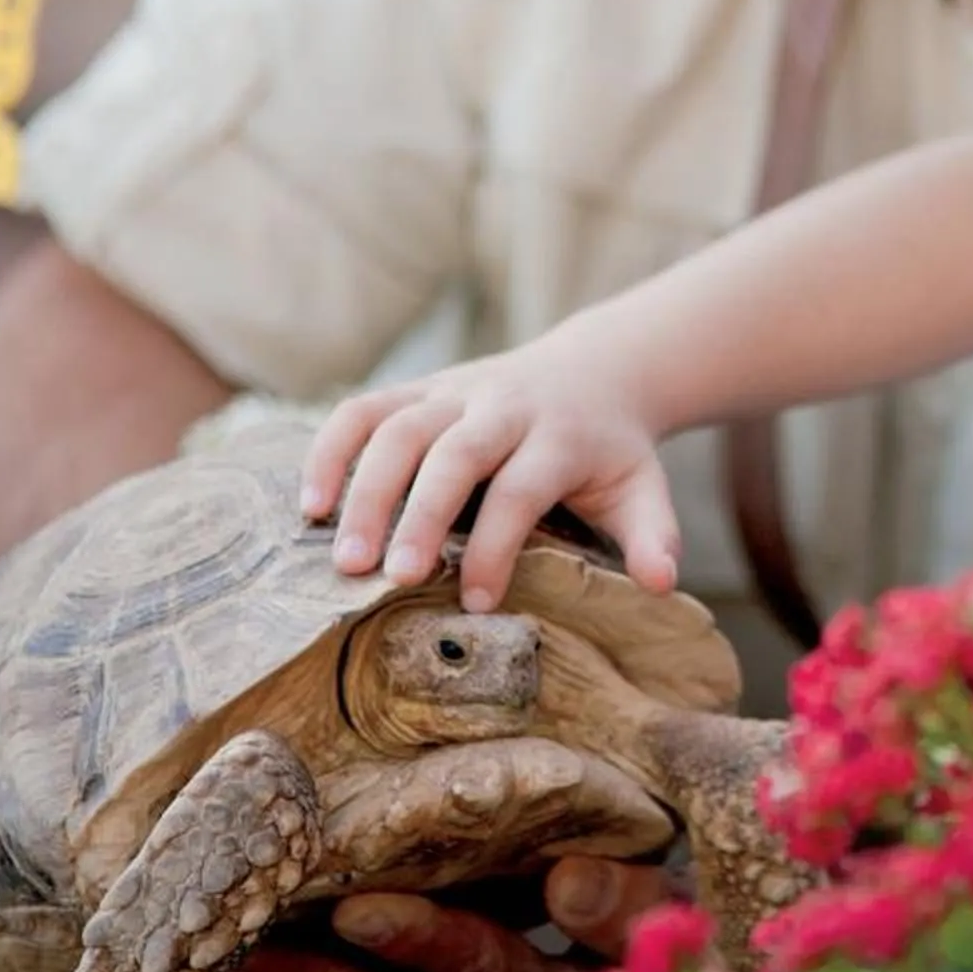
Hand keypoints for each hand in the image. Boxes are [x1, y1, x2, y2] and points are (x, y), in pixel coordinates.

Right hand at [300, 333, 681, 609]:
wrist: (595, 370)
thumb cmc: (611, 452)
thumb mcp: (643, 488)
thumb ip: (654, 535)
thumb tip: (662, 586)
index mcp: (560, 437)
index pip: (523, 489)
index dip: (496, 544)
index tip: (474, 601)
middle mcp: (504, 408)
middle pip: (454, 452)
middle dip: (419, 513)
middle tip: (388, 578)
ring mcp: (455, 392)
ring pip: (399, 427)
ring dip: (365, 488)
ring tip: (341, 557)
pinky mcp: (419, 389)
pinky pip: (363, 409)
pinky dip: (330, 449)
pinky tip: (310, 506)